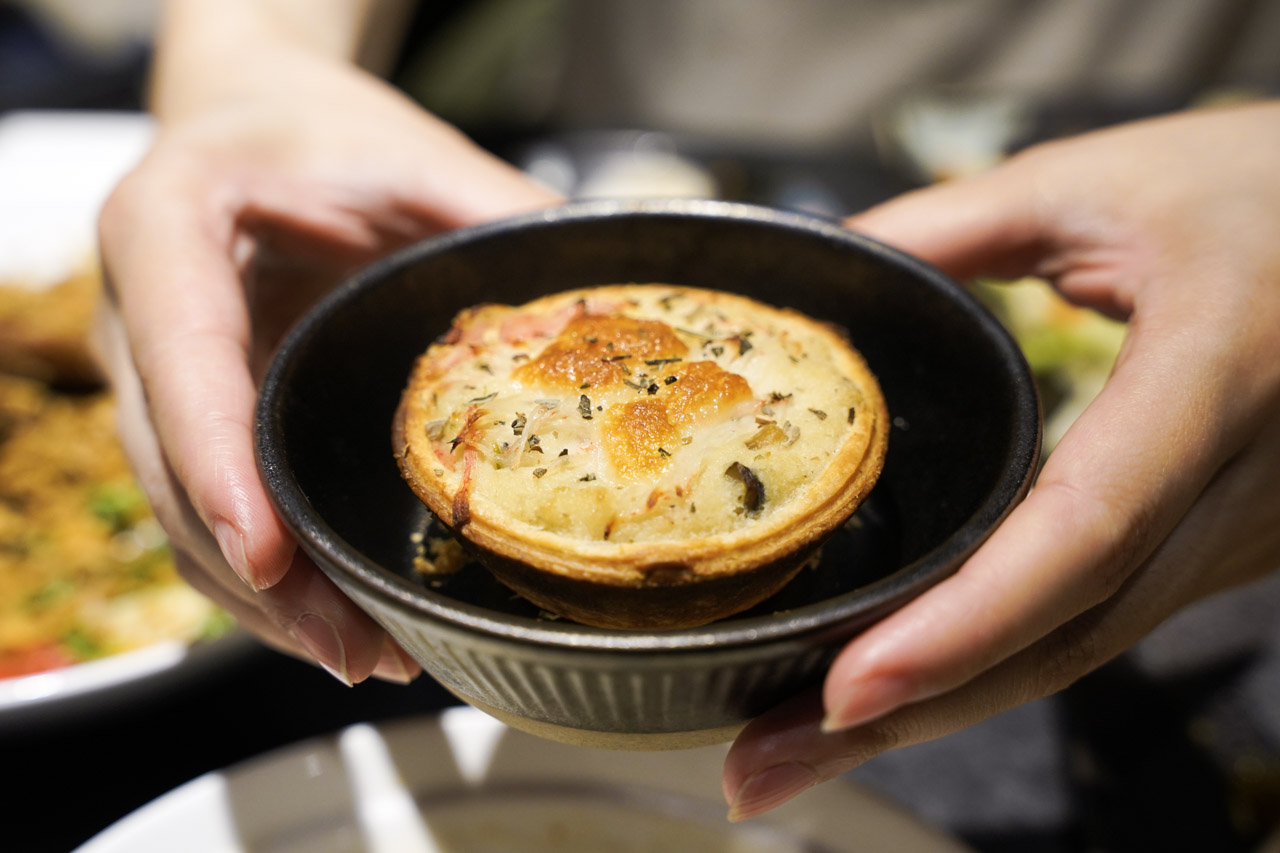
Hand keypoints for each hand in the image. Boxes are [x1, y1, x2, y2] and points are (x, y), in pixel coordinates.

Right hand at [97, 29, 557, 683]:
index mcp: (168, 229)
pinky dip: (273, 581)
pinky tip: (342, 623)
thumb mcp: (409, 152)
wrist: (251, 122)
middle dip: (262, 575)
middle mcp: (138, 317)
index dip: (216, 461)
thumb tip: (614, 304)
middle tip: (358, 646)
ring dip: (269, 604)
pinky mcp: (191, 420)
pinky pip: (216, 513)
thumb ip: (492, 212)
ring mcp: (155, 378)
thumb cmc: (321, 131)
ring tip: (369, 656)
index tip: (269, 552)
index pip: (180, 357)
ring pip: (184, 516)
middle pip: (173, 470)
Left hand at [724, 101, 1279, 818]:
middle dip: (909, 717)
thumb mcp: (1099, 183)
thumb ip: (953, 224)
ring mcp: (1241, 538)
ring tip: (794, 750)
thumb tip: (824, 262)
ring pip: (1082, 652)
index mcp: (1214, 379)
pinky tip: (908, 688)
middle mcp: (1238, 489)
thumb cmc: (1260, 192)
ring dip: (940, 711)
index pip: (1083, 533)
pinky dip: (995, 666)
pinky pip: (1101, 625)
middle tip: (761, 771)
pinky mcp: (1224, 548)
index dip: (964, 625)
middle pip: (1065, 638)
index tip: (844, 692)